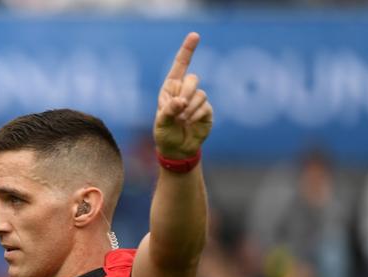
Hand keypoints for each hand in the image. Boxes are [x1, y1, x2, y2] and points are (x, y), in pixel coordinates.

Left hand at [154, 32, 212, 159]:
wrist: (177, 149)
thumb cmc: (165, 134)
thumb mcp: (161, 123)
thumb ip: (168, 111)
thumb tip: (181, 101)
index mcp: (170, 88)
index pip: (180, 66)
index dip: (188, 50)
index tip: (195, 35)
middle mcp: (184, 91)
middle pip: (192, 79)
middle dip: (185, 93)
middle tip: (178, 109)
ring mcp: (197, 99)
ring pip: (200, 94)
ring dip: (189, 109)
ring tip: (182, 120)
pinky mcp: (207, 109)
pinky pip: (205, 106)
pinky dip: (196, 116)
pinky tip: (189, 123)